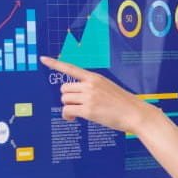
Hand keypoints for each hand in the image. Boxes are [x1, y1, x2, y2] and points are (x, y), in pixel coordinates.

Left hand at [40, 56, 159, 132]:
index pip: (70, 68)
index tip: (42, 59)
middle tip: (77, 104)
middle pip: (64, 88)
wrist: (134, 113)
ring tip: (78, 112)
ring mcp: (89, 97)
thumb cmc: (122, 103)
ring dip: (68, 107)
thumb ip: (91, 87)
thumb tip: (73, 95)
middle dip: (68, 97)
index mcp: (94, 77)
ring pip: (64, 100)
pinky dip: (68, 116)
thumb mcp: (107, 87)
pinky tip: (74, 118)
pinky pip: (67, 111)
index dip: (55, 63)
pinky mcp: (88, 110)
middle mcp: (90, 85)